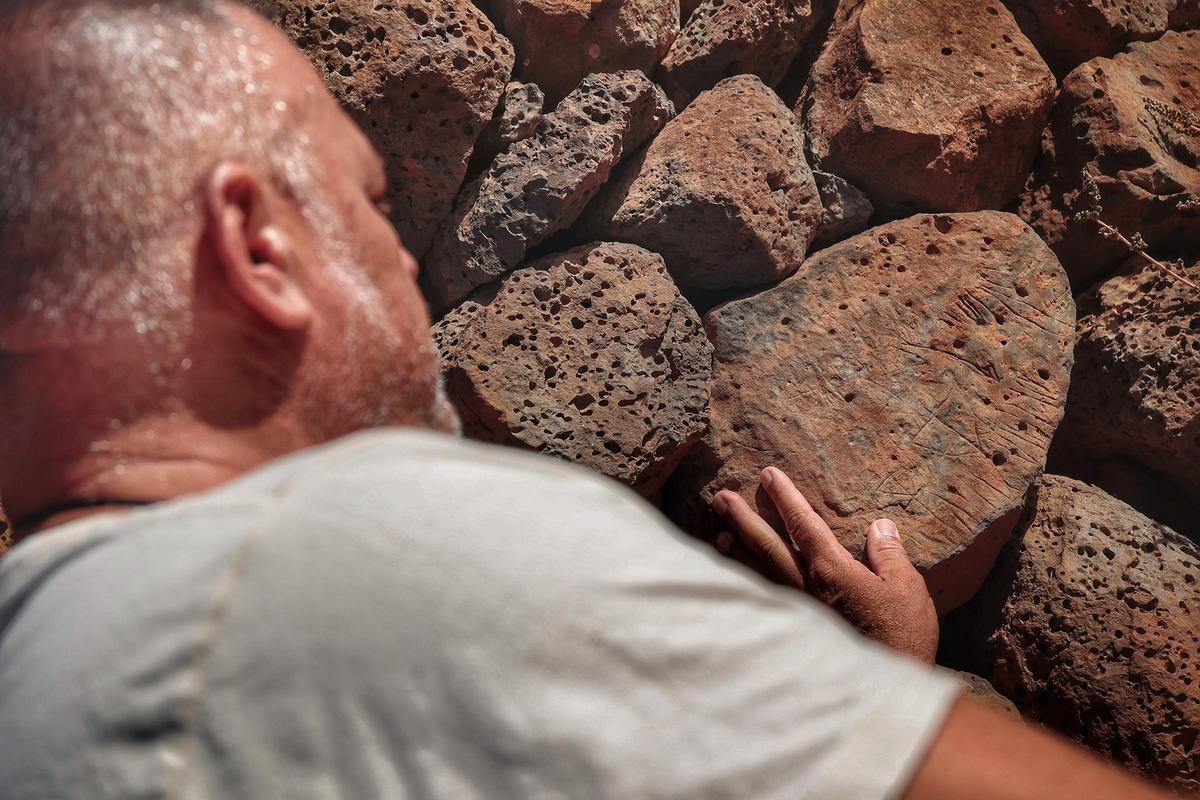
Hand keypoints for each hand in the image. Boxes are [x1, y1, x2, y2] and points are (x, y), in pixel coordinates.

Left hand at [712, 466, 938, 663]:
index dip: (786, 498)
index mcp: (833, 572)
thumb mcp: (908, 589)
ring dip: (737, 552)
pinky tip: (734, 578)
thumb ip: (889, 555)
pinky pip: (763, 601)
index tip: (768, 474)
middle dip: (743, 520)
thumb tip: (879, 526)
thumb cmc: (902, 637)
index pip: (804, 525)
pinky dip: (746, 586)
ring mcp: (796, 612)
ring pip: (759, 575)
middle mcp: (806, 589)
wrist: (885, 691)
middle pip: (768, 547)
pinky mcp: (794, 633)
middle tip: (720, 499)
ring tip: (718, 533)